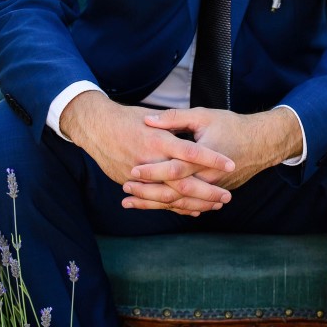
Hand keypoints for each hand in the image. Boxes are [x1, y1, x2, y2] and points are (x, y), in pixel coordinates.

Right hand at [60, 92, 234, 215]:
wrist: (95, 128)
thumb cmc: (126, 118)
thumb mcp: (152, 116)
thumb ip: (173, 124)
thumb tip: (195, 131)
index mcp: (158, 141)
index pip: (191, 152)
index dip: (211, 160)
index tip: (231, 165)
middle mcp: (150, 162)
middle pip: (183, 183)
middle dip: (207, 192)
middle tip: (227, 197)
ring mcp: (140, 177)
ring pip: (171, 197)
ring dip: (194, 203)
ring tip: (214, 205)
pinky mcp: (132, 185)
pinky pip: (156, 201)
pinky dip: (175, 207)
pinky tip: (192, 210)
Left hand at [121, 106, 302, 209]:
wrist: (261, 144)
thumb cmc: (231, 126)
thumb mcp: (203, 115)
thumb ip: (175, 118)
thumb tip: (149, 120)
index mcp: (203, 157)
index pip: (174, 168)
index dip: (152, 170)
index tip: (132, 170)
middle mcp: (207, 177)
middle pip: (173, 191)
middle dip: (147, 192)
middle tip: (125, 189)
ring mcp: (211, 188)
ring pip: (180, 202)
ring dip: (154, 204)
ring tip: (131, 202)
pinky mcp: (213, 193)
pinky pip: (190, 205)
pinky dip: (170, 207)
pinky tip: (155, 207)